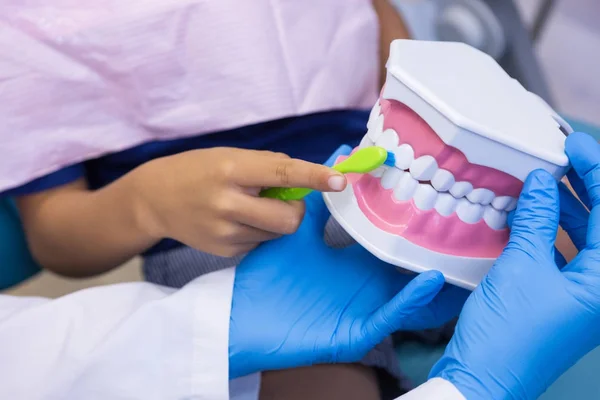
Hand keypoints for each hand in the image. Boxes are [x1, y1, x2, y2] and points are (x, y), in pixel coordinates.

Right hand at [134, 147, 346, 256]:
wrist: (155, 200)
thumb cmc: (197, 171)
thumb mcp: (229, 156)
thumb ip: (267, 167)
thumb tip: (304, 180)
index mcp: (231, 170)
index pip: (282, 173)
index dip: (314, 177)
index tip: (339, 180)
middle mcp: (228, 203)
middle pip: (289, 218)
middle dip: (296, 211)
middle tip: (282, 199)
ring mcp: (226, 232)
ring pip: (278, 233)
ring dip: (275, 220)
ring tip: (247, 207)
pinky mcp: (225, 252)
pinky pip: (261, 243)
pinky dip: (259, 231)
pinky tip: (235, 221)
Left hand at [228, 145, 467, 378]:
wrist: (239, 318)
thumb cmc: (266, 277)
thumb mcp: (295, 235)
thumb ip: (315, 204)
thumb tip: (333, 162)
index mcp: (349, 262)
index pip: (384, 239)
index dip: (405, 221)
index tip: (430, 196)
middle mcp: (361, 284)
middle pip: (403, 265)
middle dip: (430, 249)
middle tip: (463, 225)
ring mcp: (362, 309)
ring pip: (406, 292)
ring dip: (432, 275)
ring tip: (461, 253)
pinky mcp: (356, 332)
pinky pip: (388, 316)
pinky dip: (409, 300)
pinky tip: (429, 280)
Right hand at [431, 132, 599, 399]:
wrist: (483, 377)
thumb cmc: (508, 332)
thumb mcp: (522, 268)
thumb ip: (536, 221)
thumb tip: (541, 182)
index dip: (595, 173)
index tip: (574, 144)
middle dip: (583, 187)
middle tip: (559, 156)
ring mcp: (583, 297)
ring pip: (582, 239)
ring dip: (563, 208)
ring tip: (540, 179)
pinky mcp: (560, 300)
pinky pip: (562, 255)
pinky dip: (548, 231)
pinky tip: (527, 213)